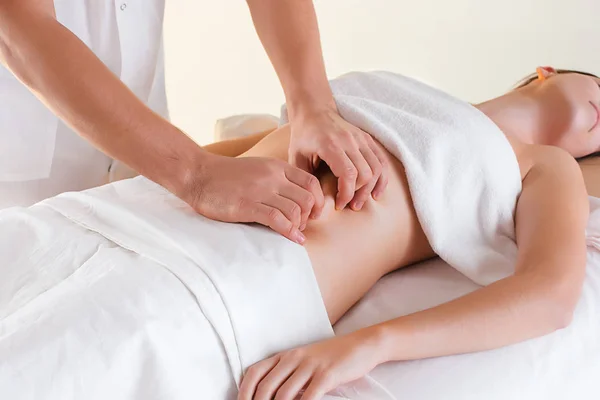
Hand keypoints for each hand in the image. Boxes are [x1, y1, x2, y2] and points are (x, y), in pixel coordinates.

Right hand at [184, 153, 323, 243]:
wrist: (198, 174)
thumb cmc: (227, 176)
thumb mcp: (258, 169)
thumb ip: (277, 180)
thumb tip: (296, 201)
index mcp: (277, 167)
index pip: (311, 182)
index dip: (318, 201)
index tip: (313, 213)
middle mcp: (272, 177)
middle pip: (307, 199)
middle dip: (309, 217)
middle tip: (301, 226)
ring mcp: (260, 191)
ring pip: (295, 210)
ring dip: (299, 226)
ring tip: (294, 233)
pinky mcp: (247, 205)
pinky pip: (277, 219)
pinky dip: (290, 232)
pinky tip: (294, 239)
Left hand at [238, 329, 382, 399]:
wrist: (361, 344)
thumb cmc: (331, 357)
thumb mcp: (304, 362)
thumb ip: (288, 377)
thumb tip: (273, 396)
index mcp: (285, 356)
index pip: (254, 372)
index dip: (244, 391)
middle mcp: (294, 358)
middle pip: (266, 387)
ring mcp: (310, 365)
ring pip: (284, 394)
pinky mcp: (327, 374)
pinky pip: (309, 396)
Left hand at [289, 108, 388, 210]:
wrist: (314, 111)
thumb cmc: (303, 136)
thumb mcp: (295, 157)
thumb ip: (304, 180)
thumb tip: (311, 206)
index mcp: (330, 145)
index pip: (348, 174)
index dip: (346, 194)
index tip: (340, 204)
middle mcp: (349, 140)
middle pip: (365, 173)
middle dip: (358, 194)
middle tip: (349, 206)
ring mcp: (361, 138)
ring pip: (376, 168)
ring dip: (370, 189)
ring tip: (360, 202)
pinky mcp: (367, 138)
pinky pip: (381, 160)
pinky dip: (382, 178)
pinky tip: (376, 192)